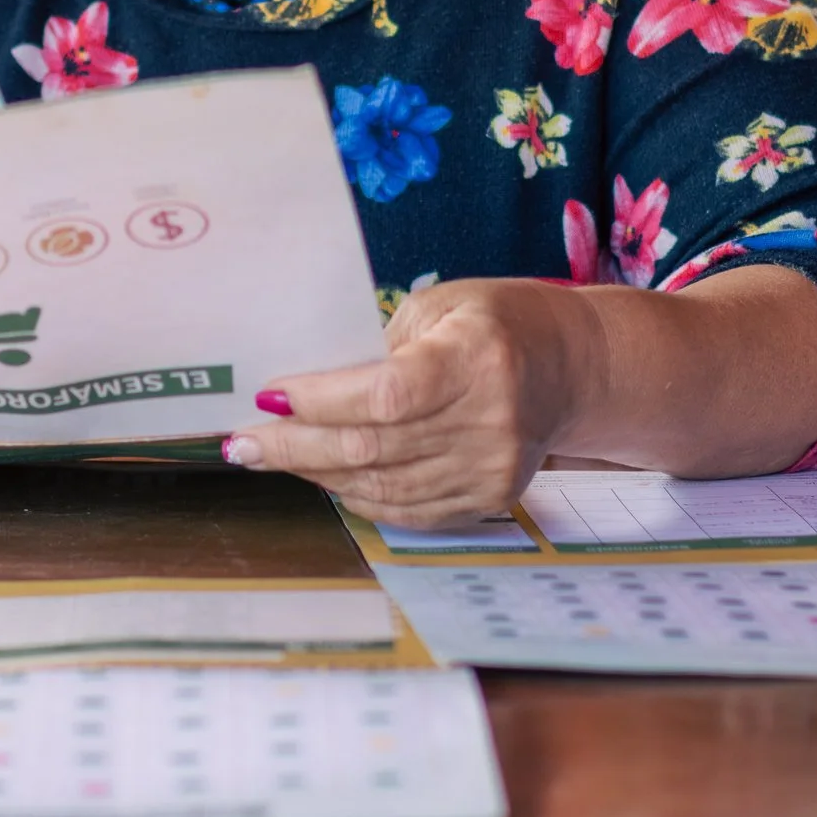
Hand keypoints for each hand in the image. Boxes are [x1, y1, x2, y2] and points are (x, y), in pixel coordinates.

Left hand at [223, 278, 593, 529]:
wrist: (573, 366)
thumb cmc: (499, 322)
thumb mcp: (443, 305)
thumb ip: (380, 344)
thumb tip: (309, 386)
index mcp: (477, 359)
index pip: (386, 394)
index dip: (321, 400)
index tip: (270, 395)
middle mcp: (489, 422)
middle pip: (374, 447)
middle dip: (296, 445)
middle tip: (243, 441)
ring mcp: (492, 470)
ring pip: (383, 486)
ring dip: (317, 472)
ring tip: (271, 455)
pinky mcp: (490, 499)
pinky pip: (407, 510)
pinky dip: (357, 495)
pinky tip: (322, 475)